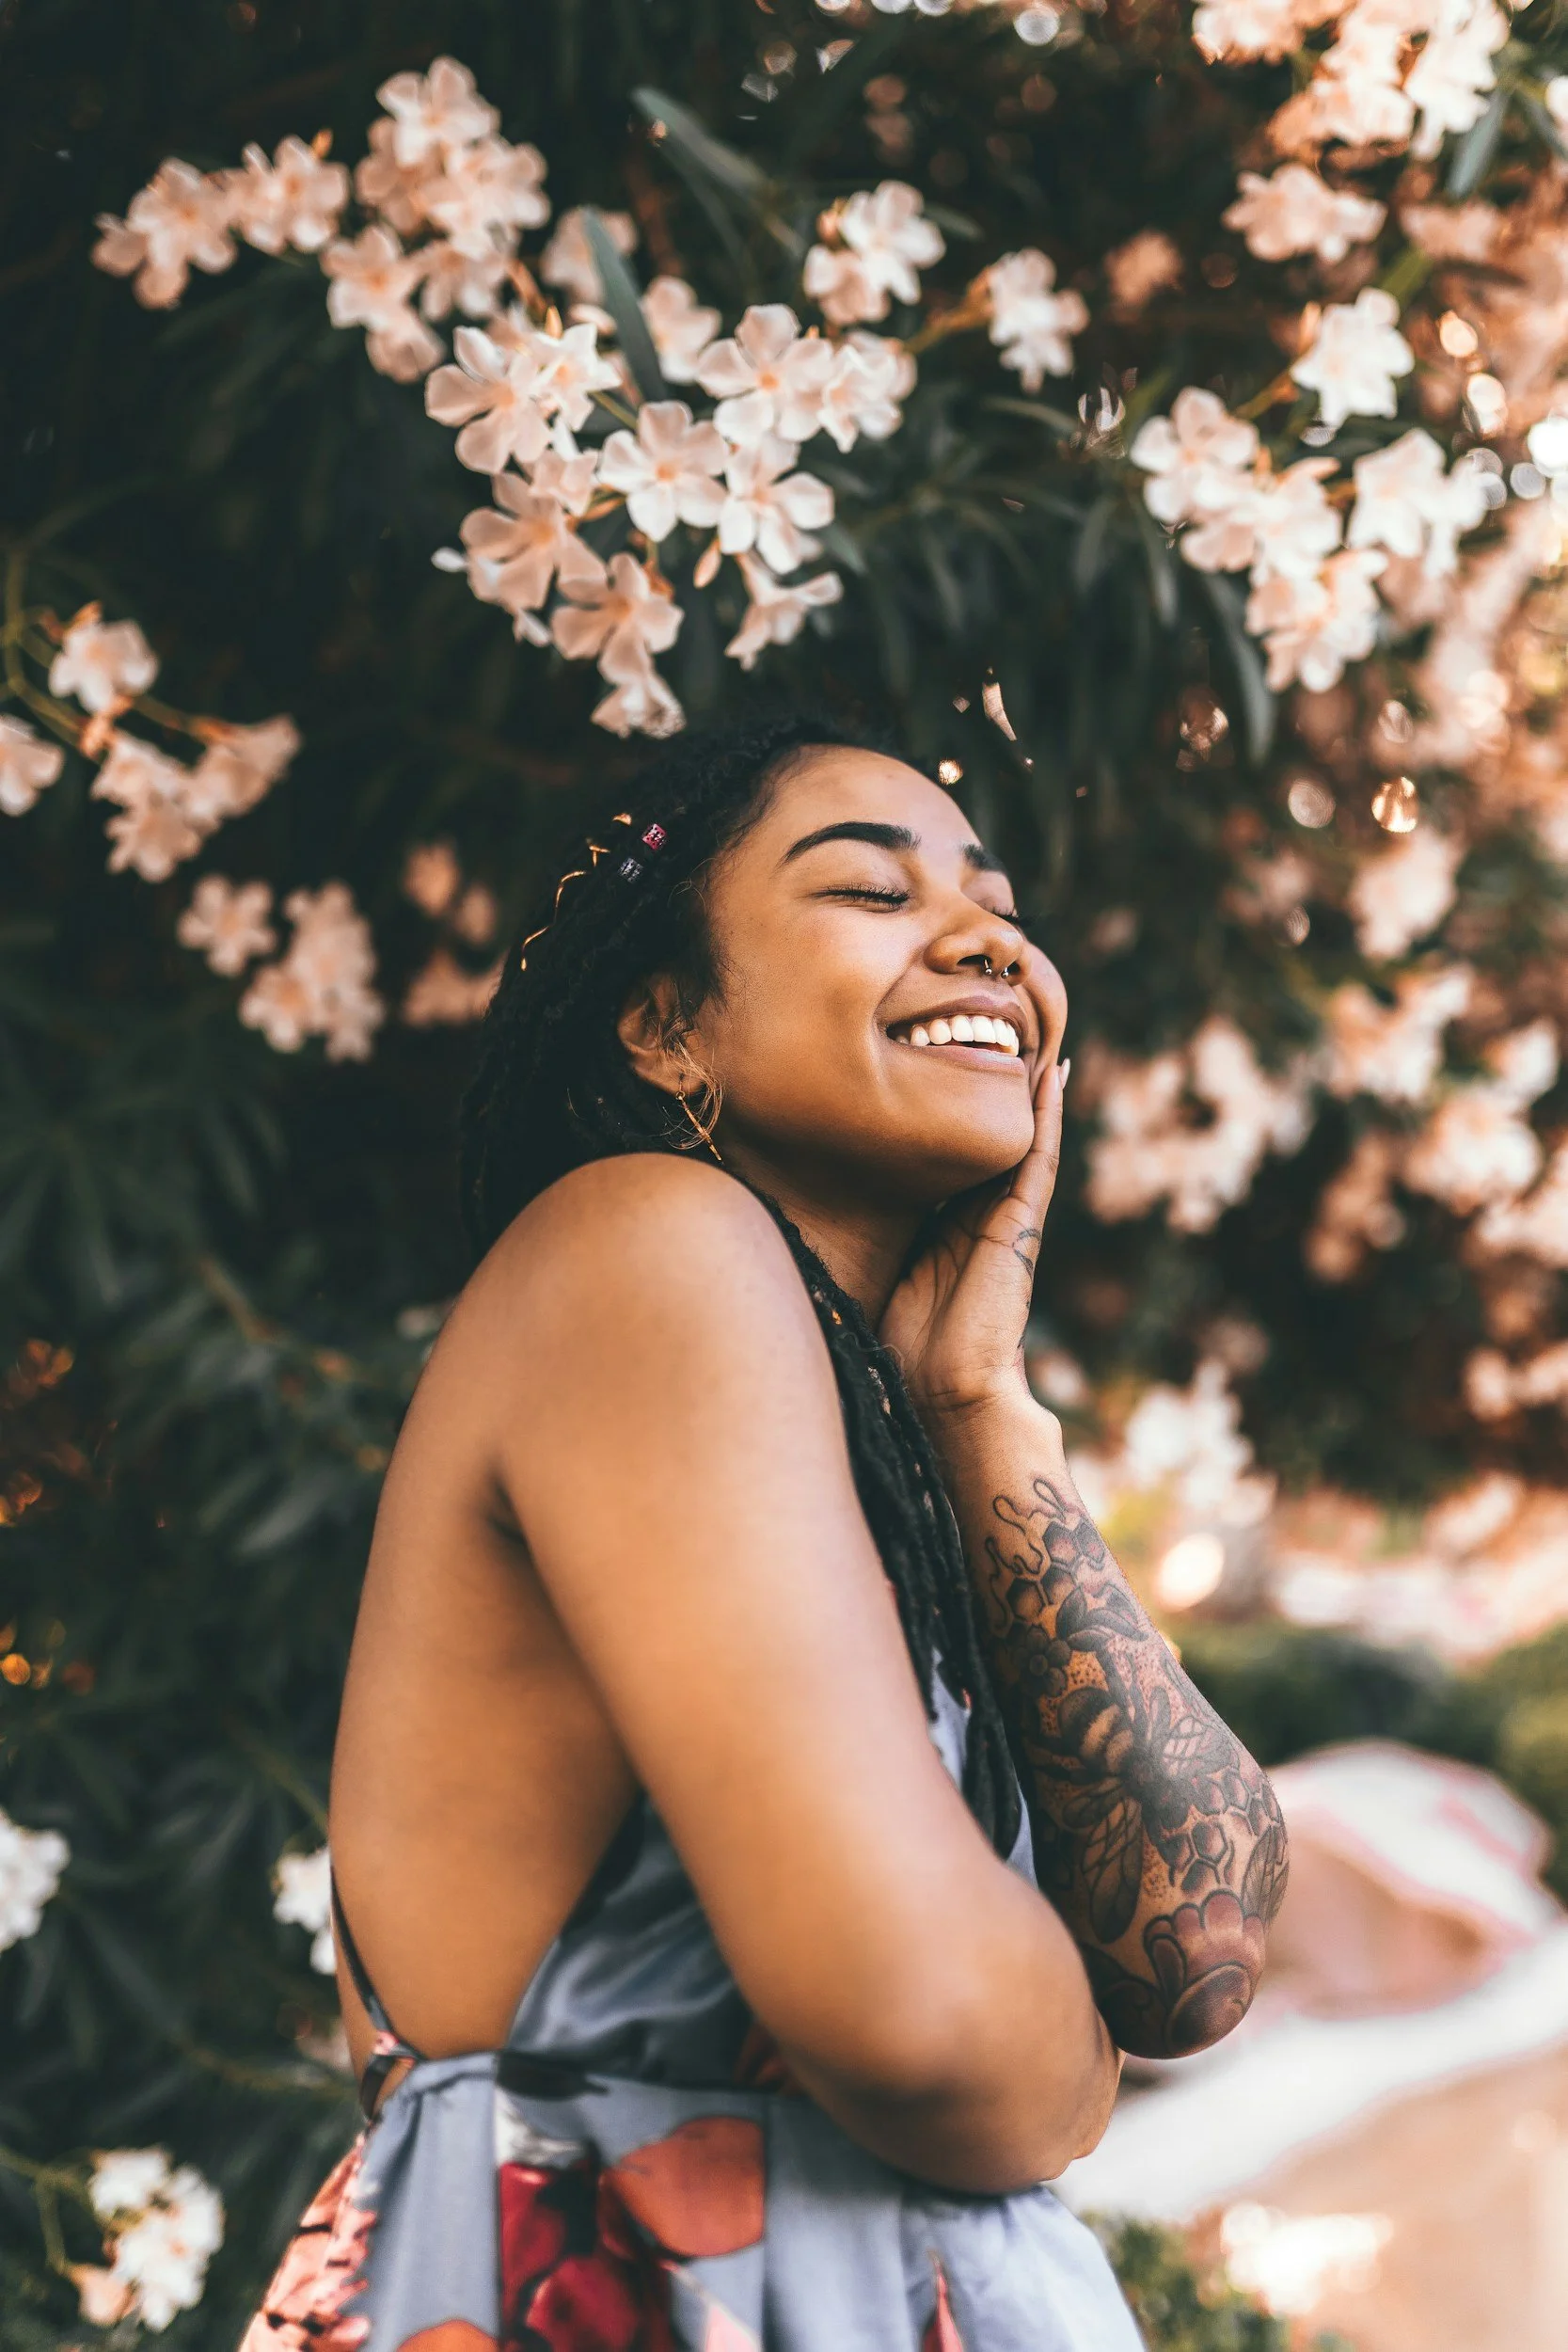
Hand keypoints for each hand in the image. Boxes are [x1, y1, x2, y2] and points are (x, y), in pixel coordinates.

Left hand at [880, 1031, 1067, 1433]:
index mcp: (944, 1229)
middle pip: (987, 1137)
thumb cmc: (902, 1349)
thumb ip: (862, 1241)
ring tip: (1030, 1033)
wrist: (945, 1393)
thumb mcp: (874, 1274)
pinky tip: (1053, 1075)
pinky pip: (1038, 1160)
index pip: (948, 1155)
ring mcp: (1006, 1220)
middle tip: (991, 1027)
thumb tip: (807, 1216)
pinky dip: (1048, 1118)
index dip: (945, 1111)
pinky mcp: (1021, 1226)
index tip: (936, 1060)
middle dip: (988, 1086)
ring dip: (1026, 1089)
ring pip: (1019, 1138)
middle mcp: (978, 1217)